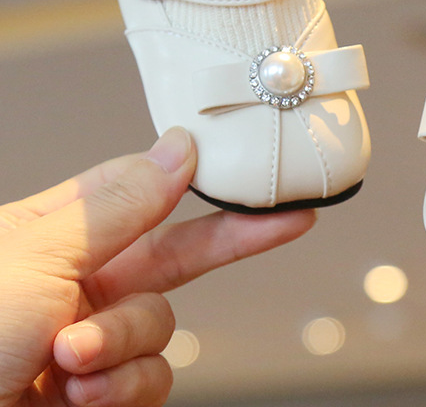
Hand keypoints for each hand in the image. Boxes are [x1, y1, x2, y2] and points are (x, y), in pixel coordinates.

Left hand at [0, 127, 314, 406]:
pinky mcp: (96, 398)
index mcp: (55, 235)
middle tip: (284, 221)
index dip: (193, 178)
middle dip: (228, 242)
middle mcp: (76, 285)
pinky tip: (78, 393)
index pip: (142, 190)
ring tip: (70, 358)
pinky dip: (122, 387)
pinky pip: (150, 380)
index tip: (243, 167)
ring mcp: (88, 343)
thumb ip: (120, 204)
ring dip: (125, 343)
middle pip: (173, 253)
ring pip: (161, 326)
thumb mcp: (36, 256)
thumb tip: (179, 146)